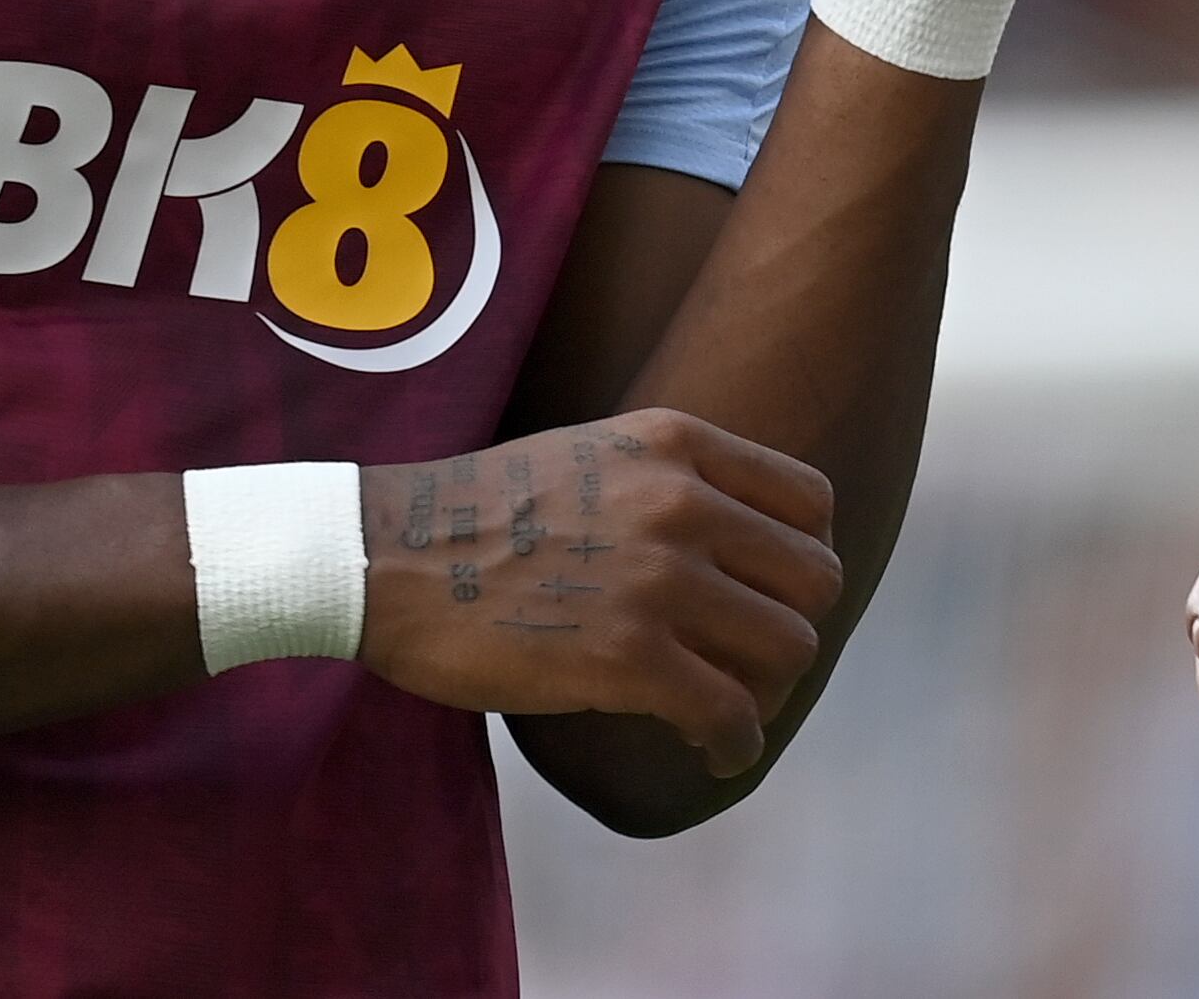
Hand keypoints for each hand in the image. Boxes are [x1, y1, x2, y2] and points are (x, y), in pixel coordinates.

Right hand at [359, 410, 841, 776]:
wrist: (384, 556)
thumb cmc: (477, 514)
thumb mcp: (593, 453)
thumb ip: (666, 480)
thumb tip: (727, 539)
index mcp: (675, 445)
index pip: (809, 501)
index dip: (802, 557)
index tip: (771, 595)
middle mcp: (682, 502)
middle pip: (814, 579)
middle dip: (791, 629)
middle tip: (749, 664)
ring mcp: (659, 579)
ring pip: (788, 648)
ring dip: (768, 693)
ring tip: (728, 712)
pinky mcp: (629, 658)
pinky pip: (729, 713)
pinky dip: (733, 744)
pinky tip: (710, 753)